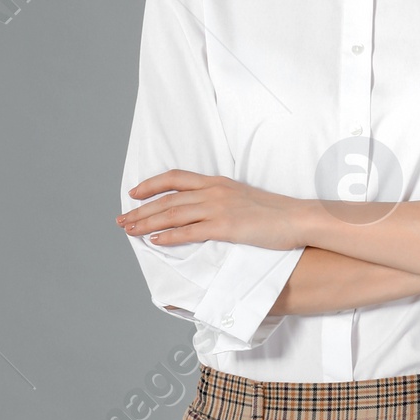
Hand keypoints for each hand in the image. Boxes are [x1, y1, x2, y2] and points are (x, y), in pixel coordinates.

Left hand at [117, 170, 307, 249]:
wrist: (298, 218)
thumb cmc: (275, 212)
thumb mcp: (243, 198)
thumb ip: (222, 199)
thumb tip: (205, 210)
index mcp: (217, 182)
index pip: (176, 178)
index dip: (152, 184)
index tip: (134, 192)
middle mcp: (214, 192)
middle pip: (168, 198)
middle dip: (141, 209)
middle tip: (121, 219)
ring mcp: (219, 208)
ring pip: (173, 214)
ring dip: (147, 223)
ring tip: (129, 230)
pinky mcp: (226, 227)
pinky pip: (190, 232)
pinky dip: (169, 236)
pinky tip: (154, 241)